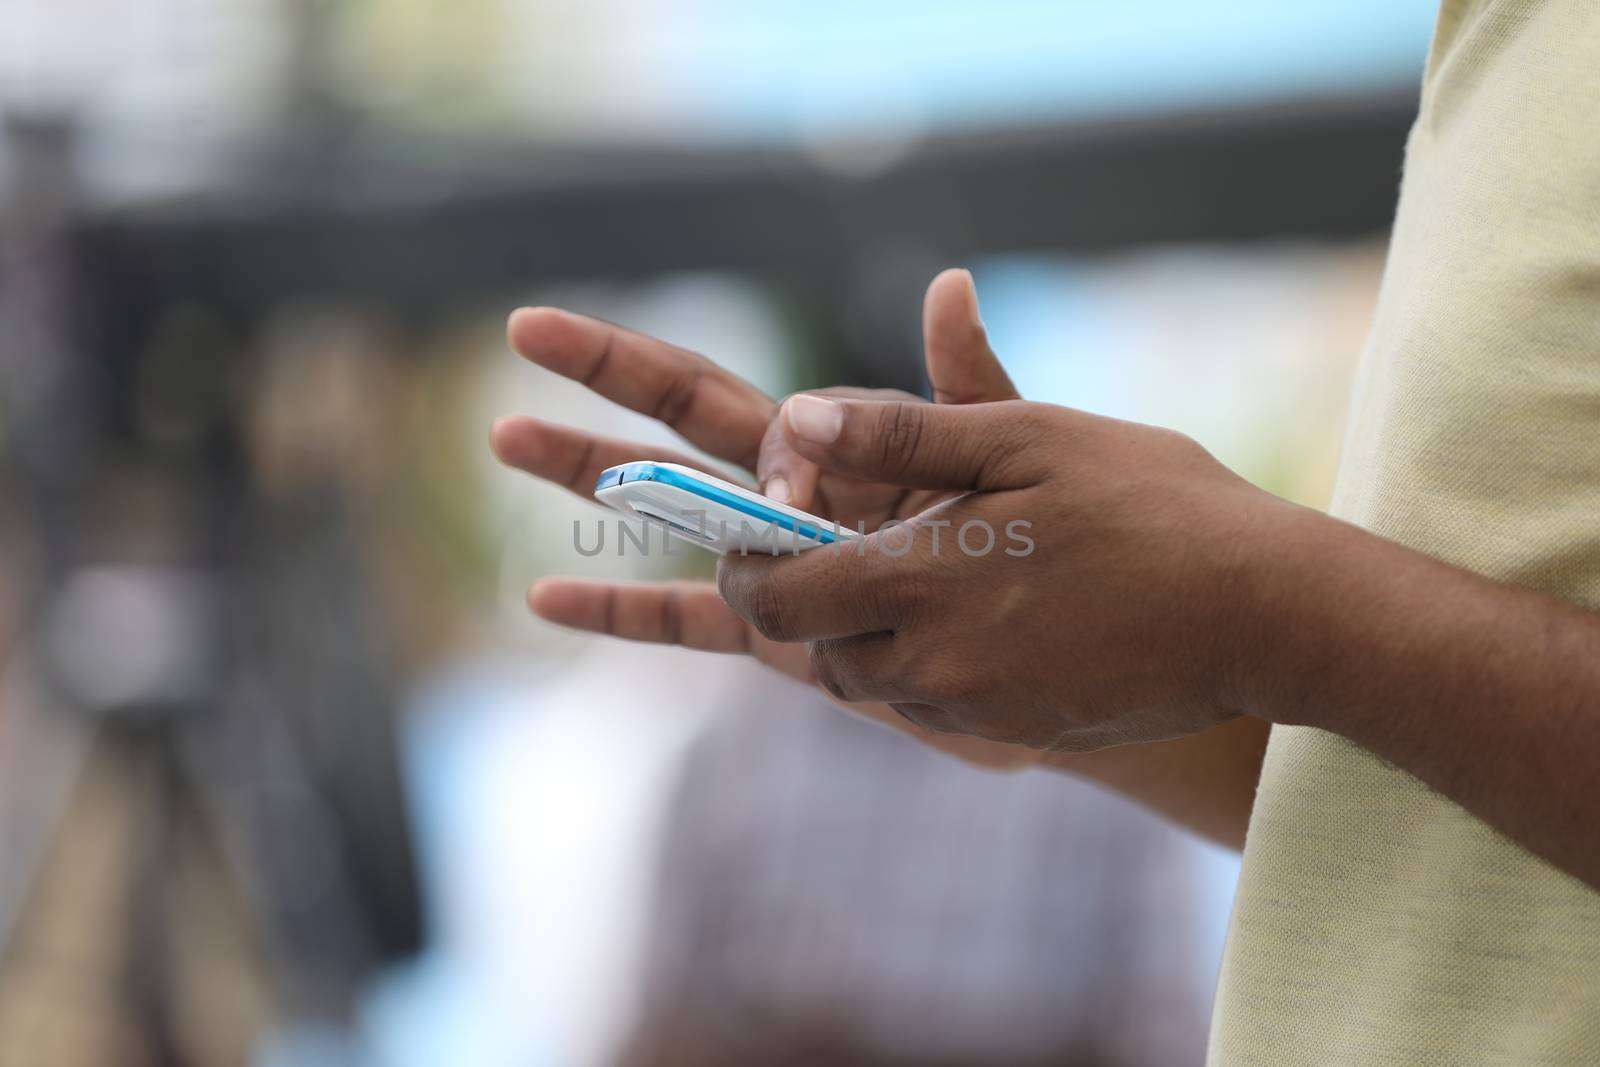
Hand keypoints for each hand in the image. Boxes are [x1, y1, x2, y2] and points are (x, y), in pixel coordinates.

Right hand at [492, 270, 1042, 767]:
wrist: (1043, 659)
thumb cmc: (1030, 553)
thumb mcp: (1003, 460)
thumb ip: (966, 386)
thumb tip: (947, 285)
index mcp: (838, 445)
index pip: (756, 410)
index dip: (765, 449)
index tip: (795, 505)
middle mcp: (789, 494)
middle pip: (679, 422)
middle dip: (606, 376)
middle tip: (526, 325)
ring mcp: (772, 563)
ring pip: (663, 510)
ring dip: (588, 475)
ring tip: (507, 434)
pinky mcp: (774, 635)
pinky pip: (683, 620)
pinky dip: (619, 609)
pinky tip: (546, 595)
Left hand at [716, 392, 1277, 751]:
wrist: (1269, 611)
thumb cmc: (1155, 505)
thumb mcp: (1027, 436)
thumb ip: (902, 432)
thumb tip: (797, 418)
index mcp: (921, 581)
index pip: (777, 598)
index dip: (746, 567)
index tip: (759, 532)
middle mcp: (935, 663)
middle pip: (816, 651)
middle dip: (810, 600)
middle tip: (847, 542)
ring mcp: (979, 710)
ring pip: (873, 685)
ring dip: (869, 634)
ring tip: (924, 570)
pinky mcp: (1020, 734)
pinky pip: (934, 707)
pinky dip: (928, 664)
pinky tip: (985, 611)